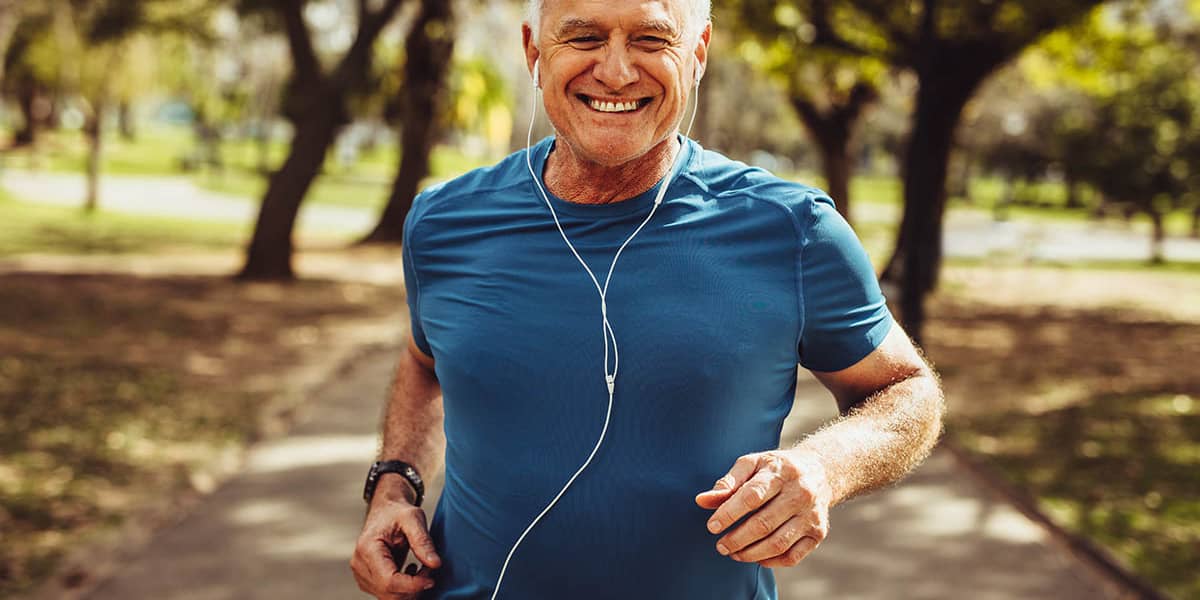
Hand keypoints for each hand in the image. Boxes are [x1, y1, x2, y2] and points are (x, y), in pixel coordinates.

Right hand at [351, 489, 441, 598]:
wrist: (385, 509)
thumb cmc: (398, 511)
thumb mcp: (413, 518)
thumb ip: (423, 541)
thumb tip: (435, 564)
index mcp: (368, 548)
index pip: (389, 580)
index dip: (413, 585)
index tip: (431, 578)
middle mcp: (360, 564)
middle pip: (388, 593)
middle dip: (414, 588)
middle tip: (430, 570)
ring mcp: (361, 574)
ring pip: (388, 597)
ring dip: (410, 589)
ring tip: (422, 568)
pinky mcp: (367, 579)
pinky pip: (387, 594)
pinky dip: (404, 589)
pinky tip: (411, 571)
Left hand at [694, 449, 831, 567]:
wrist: (820, 471)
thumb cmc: (776, 469)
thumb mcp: (752, 464)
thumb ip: (727, 483)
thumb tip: (701, 501)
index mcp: (780, 472)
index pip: (752, 496)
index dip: (729, 514)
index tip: (712, 526)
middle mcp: (800, 493)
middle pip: (764, 524)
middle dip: (737, 539)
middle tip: (720, 546)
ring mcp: (812, 515)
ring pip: (778, 543)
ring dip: (751, 553)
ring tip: (733, 553)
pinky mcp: (818, 533)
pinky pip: (793, 556)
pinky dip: (771, 562)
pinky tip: (756, 557)